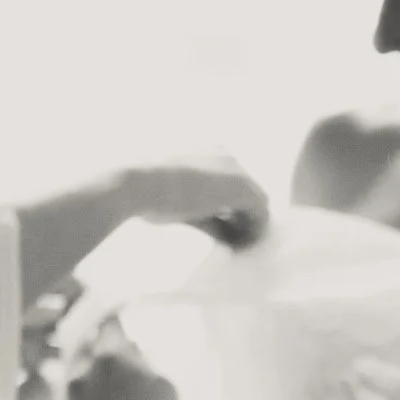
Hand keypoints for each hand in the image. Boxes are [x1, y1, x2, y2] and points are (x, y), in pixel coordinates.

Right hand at [120, 154, 268, 246]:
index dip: (229, 209)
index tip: (223, 231)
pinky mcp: (242, 186)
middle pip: (245, 191)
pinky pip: (261, 211)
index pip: (228, 185)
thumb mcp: (178, 204)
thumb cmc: (146, 193)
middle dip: (242, 217)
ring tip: (237, 247)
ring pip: (256, 201)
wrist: (138, 182)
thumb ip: (204, 214)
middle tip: (234, 242)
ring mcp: (235, 169)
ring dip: (250, 225)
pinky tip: (240, 245)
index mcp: (207, 153)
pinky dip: (255, 230)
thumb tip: (222, 234)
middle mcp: (224, 155)